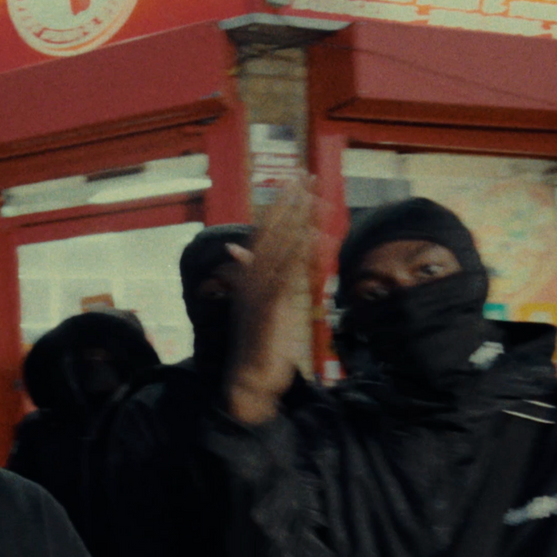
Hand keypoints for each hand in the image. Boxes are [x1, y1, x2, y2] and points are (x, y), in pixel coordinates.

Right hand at [226, 175, 327, 424]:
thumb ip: (261, 279)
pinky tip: (312, 237)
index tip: (292, 182)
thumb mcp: (262, 308)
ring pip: (278, 248)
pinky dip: (297, 256)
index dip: (278, 206)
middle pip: (270, 233)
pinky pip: (285, 277)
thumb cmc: (260, 348)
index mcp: (250, 278)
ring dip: (294, 220)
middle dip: (287, 203)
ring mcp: (258, 294)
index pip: (264, 233)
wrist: (248, 382)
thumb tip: (245, 253)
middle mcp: (251, 281)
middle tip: (302, 173)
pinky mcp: (268, 311)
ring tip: (308, 194)